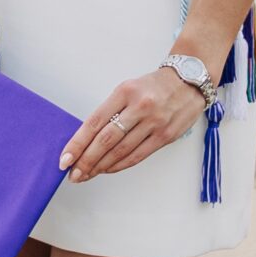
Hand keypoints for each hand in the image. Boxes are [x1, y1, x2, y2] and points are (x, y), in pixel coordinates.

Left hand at [58, 64, 208, 182]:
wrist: (189, 81)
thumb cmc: (155, 86)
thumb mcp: (128, 89)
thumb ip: (111, 111)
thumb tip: (88, 139)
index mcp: (124, 92)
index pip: (94, 122)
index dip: (78, 143)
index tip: (65, 158)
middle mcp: (139, 107)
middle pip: (106, 140)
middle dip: (86, 160)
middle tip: (73, 173)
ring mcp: (154, 122)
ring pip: (121, 151)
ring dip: (100, 166)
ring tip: (86, 174)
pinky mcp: (165, 135)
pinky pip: (138, 155)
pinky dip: (120, 165)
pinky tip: (107, 170)